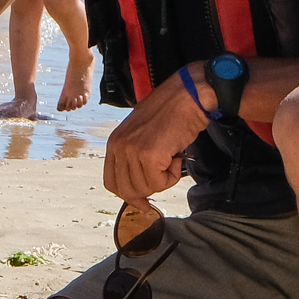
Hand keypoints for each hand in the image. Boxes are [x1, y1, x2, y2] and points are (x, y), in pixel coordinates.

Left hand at [103, 68, 209, 201]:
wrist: (187, 96)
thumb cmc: (171, 112)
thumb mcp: (142, 134)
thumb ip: (135, 157)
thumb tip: (139, 187)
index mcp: (115, 142)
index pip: (112, 182)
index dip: (128, 195)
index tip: (142, 202)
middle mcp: (119, 146)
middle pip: (127, 190)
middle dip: (149, 190)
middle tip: (165, 175)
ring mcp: (132, 151)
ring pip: (145, 188)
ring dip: (163, 180)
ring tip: (172, 158)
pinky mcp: (149, 155)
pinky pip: (159, 183)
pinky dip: (172, 176)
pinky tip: (176, 157)